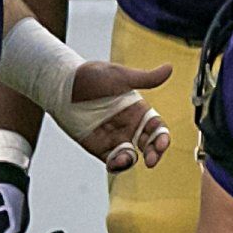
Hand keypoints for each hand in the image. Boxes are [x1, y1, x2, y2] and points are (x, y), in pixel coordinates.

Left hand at [58, 60, 172, 171]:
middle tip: (151, 160)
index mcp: (138, 111)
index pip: (157, 128)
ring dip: (132, 160)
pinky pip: (113, 160)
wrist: (62, 85)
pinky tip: (115, 162)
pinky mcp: (99, 147)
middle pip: (149, 145)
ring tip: (126, 159)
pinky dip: (117, 165)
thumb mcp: (120, 76)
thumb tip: (169, 68)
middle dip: (154, 154)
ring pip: (132, 156)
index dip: (162, 137)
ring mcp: (115, 138)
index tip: (161, 143)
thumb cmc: (91, 76)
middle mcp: (129, 126)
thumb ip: (146, 78)